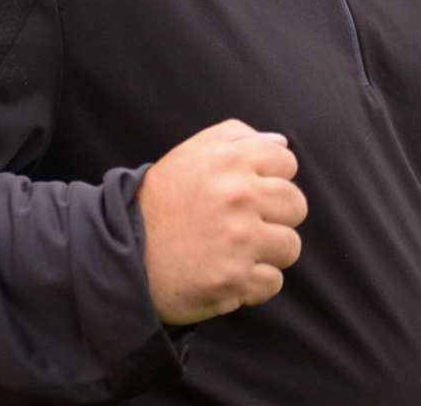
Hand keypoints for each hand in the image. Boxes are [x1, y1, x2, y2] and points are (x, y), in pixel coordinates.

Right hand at [137, 118, 307, 324]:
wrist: (124, 254)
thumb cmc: (160, 202)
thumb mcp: (190, 154)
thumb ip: (236, 137)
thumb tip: (280, 141)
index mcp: (230, 160)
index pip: (287, 163)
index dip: (271, 178)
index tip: (250, 192)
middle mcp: (238, 196)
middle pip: (296, 204)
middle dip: (276, 216)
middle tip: (245, 224)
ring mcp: (239, 239)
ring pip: (290, 245)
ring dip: (268, 252)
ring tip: (238, 251)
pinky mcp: (235, 278)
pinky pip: (273, 281)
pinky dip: (254, 283)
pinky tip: (229, 274)